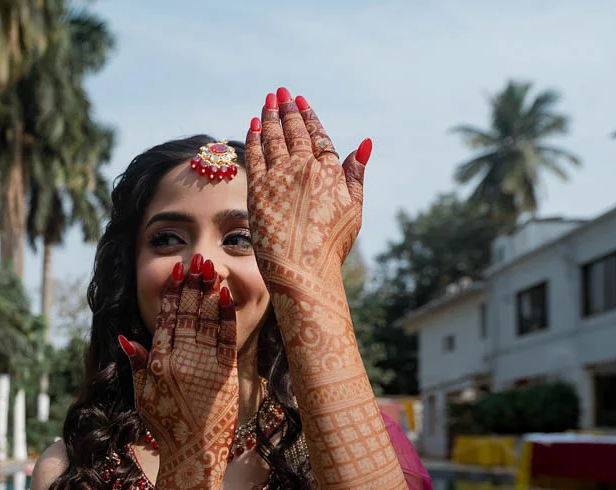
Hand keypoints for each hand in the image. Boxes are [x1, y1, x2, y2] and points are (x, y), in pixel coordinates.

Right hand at [119, 257, 237, 489]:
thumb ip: (137, 366)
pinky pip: (226, 339)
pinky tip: (225, 297)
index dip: (172, 294)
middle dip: (193, 284)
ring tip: (211, 267)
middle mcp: (182, 362)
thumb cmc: (166, 428)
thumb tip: (126, 338)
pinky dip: (225, 316)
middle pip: (188, 314)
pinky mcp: (225, 375)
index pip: (166, 320)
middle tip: (197, 258)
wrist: (193, 455)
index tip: (177, 271)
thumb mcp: (143, 398)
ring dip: (209, 291)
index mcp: (160, 365)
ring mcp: (205, 367)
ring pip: (207, 321)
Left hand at [245, 87, 370, 286]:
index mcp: (331, 172)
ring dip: (269, 117)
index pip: (318, 136)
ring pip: (273, 139)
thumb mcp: (354, 209)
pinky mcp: (258, 190)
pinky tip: (251, 125)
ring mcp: (280, 178)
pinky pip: (254, 156)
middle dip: (286, 109)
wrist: (303, 271)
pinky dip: (253, 138)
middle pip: (294, 132)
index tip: (302, 101)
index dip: (309, 117)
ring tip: (267, 101)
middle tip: (281, 92)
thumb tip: (364, 143)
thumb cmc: (331, 246)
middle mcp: (305, 169)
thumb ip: (356, 175)